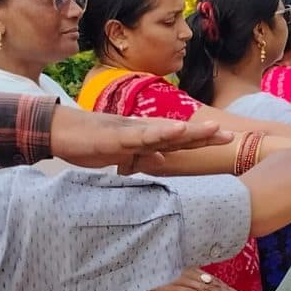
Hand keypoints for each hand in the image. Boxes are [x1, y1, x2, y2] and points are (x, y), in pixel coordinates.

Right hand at [50, 104, 230, 171]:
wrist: (59, 132)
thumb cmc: (88, 143)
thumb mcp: (121, 156)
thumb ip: (143, 157)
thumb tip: (164, 160)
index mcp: (143, 138)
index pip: (178, 141)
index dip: (202, 141)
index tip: (226, 143)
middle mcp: (141, 131)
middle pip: (178, 135)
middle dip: (205, 135)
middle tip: (232, 136)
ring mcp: (129, 131)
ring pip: (165, 131)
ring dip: (189, 131)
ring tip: (213, 129)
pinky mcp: (116, 136)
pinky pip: (141, 135)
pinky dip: (159, 132)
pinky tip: (175, 130)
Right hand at [146, 269, 244, 290]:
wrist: (138, 264)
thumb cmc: (152, 271)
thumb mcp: (170, 279)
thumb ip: (182, 287)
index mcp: (191, 272)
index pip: (212, 281)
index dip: (226, 289)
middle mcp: (191, 275)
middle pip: (215, 286)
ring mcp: (185, 281)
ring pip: (209, 290)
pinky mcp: (176, 287)